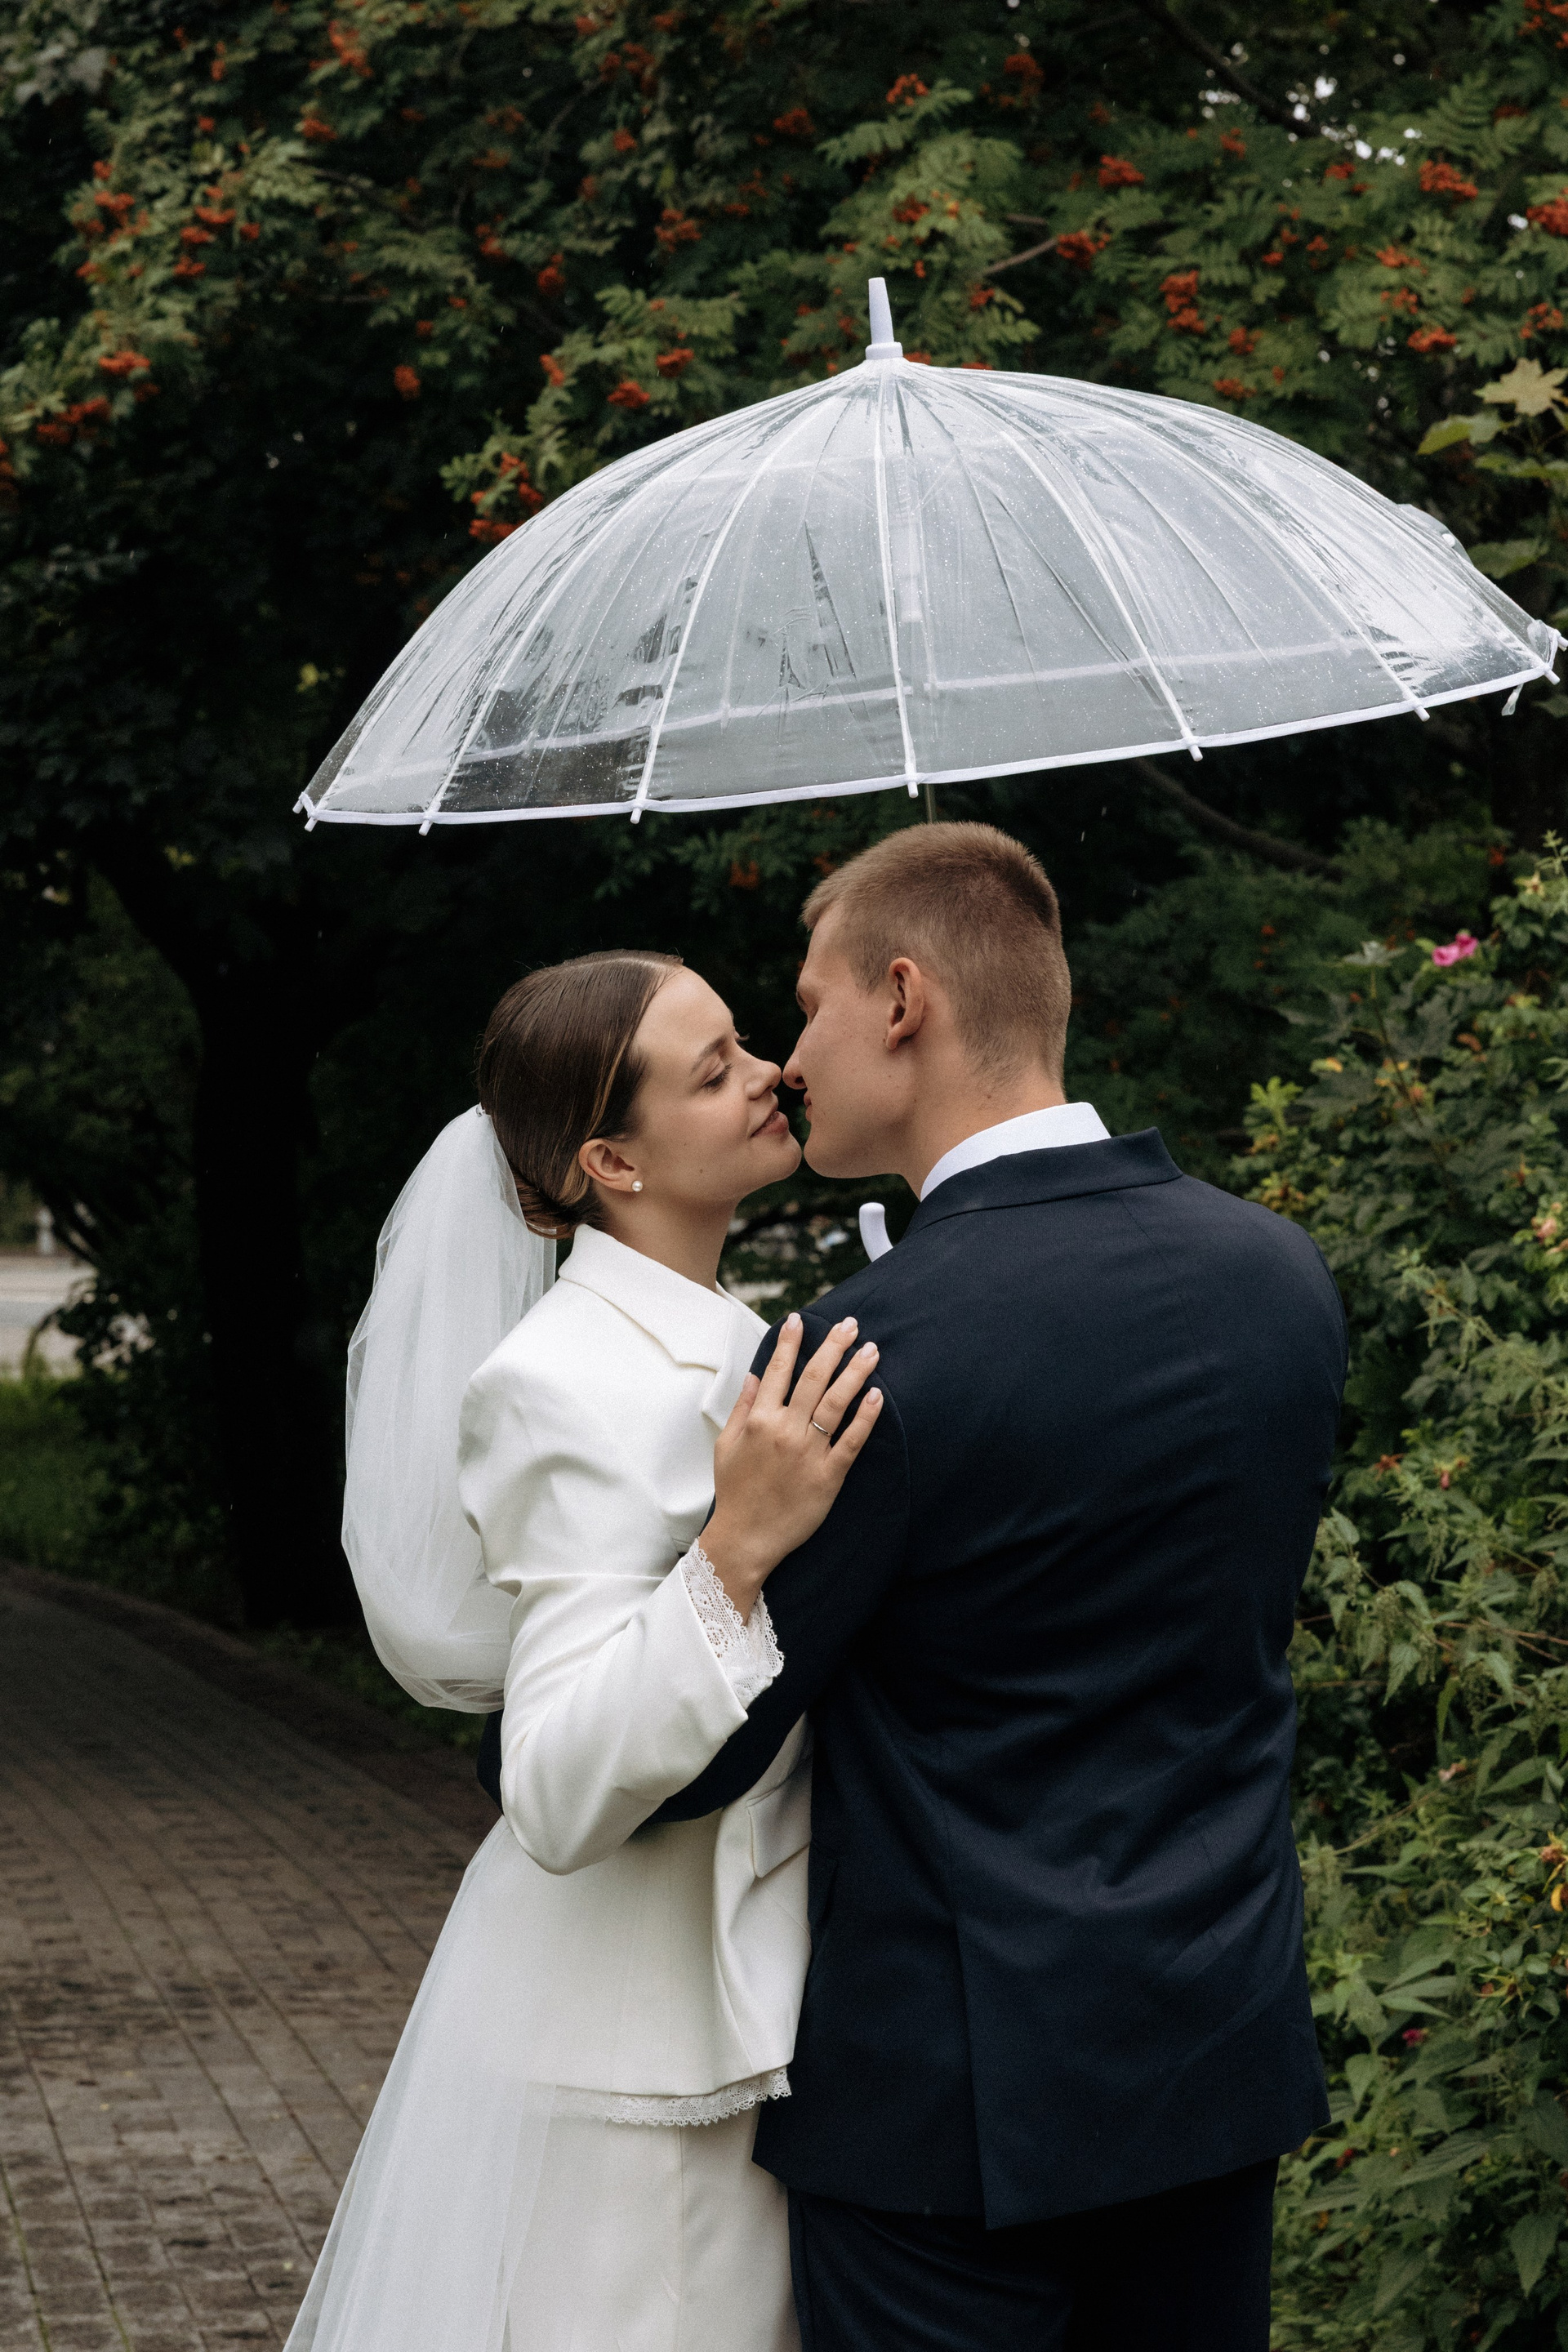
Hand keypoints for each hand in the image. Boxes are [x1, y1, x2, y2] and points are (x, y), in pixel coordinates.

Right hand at [703, 1313, 882, 1616]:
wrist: (745, 1538)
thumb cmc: (735, 1492)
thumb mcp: (726, 1446)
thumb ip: (742, 1408)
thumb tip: (754, 1375)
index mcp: (759, 1420)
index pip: (777, 1370)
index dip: (789, 1342)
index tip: (800, 1319)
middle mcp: (785, 1430)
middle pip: (814, 1378)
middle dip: (833, 1346)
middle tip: (850, 1324)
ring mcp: (808, 1452)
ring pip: (837, 1402)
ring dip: (855, 1372)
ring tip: (871, 1350)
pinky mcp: (829, 1476)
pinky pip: (851, 1440)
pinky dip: (865, 1416)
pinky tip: (876, 1395)